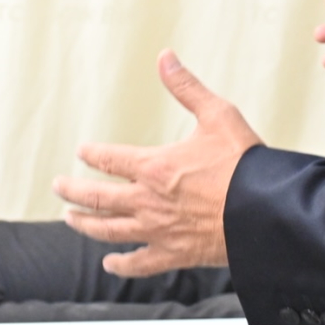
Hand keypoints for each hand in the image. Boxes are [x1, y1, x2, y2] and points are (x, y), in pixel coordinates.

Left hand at [53, 50, 258, 277]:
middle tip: (59, 186)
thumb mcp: (217, 115)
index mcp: (154, 166)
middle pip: (96, 197)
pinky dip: (121, 265)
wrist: (266, 212)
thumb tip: (165, 58)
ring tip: (71, 219)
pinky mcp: (173, 255)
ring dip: (86, 224)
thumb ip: (186, 88)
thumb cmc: (244, 164)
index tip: (82, 152)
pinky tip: (110, 264)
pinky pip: (138, 264)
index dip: (92, 154)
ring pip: (108, 230)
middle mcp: (147, 200)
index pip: (109, 159)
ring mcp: (157, 230)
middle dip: (73, 190)